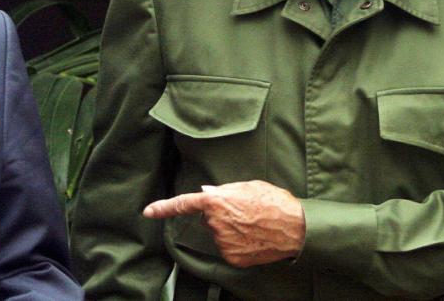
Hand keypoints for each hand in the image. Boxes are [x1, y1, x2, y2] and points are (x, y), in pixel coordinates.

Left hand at [142, 180, 304, 266]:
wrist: (296, 228)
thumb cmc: (274, 202)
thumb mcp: (248, 186)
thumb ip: (223, 191)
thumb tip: (206, 193)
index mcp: (216, 201)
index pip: (184, 204)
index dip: (164, 207)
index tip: (148, 211)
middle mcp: (215, 223)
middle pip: (208, 219)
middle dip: (221, 215)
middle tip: (245, 212)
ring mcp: (223, 243)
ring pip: (219, 235)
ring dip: (231, 230)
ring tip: (254, 224)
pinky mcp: (232, 258)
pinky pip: (228, 248)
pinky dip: (239, 244)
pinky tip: (254, 238)